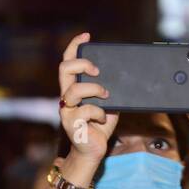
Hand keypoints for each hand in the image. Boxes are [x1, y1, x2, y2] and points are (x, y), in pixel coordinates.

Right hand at [58, 32, 117, 159]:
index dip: (74, 47)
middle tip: (97, 70)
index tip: (86, 36)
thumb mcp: (108, 104)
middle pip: (64, 70)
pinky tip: (103, 119)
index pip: (68, 63)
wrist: (93, 151)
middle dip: (82, 64)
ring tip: (106, 97)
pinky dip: (99, 113)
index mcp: (73, 89)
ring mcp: (67, 110)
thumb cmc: (99, 127)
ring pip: (75, 90)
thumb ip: (109, 91)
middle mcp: (66, 97)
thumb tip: (124, 76)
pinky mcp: (71, 124)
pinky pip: (86, 110)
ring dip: (95, 90)